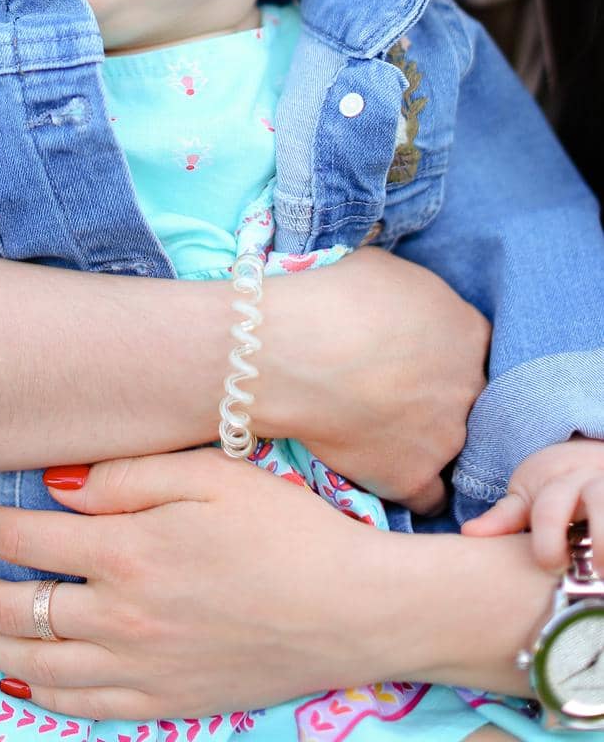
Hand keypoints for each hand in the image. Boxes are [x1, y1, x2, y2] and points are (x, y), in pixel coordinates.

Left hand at [0, 448, 397, 717]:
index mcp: (129, 551)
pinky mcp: (166, 702)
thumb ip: (127, 476)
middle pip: (15, 608)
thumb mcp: (210, 473)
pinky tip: (18, 682)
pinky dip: (37, 695)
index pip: (25, 537)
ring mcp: (141, 668)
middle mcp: (122, 616)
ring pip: (36, 665)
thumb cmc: (286, 527)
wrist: (353, 609)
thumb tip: (56, 486)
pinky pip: (81, 707)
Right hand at [257, 248, 489, 513]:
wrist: (290, 352)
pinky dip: (412, 484)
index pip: (474, 348)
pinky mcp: (412, 477)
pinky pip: (428, 495)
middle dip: (440, 394)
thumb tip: (405, 307)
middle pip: (470, 397)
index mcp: (468, 332)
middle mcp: (470, 387)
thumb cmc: (333, 297)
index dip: (444, 352)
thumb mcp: (387, 270)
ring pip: (453, 446)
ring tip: (384, 428)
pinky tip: (389, 469)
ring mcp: (446, 438)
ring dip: (428, 439)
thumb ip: (414, 297)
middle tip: (397, 389)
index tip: (415, 354)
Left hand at [462, 437, 603, 569]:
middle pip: (598, 501)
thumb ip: (505, 517)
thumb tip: (469, 536)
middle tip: (598, 573)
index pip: (550, 508)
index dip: (548, 538)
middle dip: (600, 537)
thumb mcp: (529, 492)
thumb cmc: (557, 481)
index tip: (551, 564)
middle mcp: (593, 482)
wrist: (593, 451)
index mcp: (559, 482)